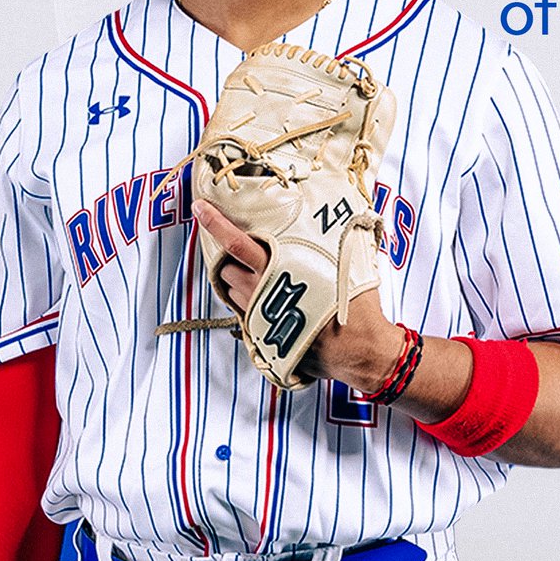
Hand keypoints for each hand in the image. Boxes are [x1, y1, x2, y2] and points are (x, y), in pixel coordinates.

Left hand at [192, 200, 401, 391]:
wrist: (359, 352)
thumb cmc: (356, 308)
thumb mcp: (344, 265)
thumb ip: (325, 245)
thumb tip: (331, 219)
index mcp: (279, 270)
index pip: (236, 243)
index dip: (215, 223)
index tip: (200, 208)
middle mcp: (262, 293)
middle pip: (225, 269)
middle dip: (230, 261)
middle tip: (250, 256)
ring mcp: (258, 318)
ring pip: (231, 293)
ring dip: (238, 283)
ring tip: (262, 280)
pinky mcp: (261, 339)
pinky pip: (242, 316)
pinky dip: (248, 305)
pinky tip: (270, 304)